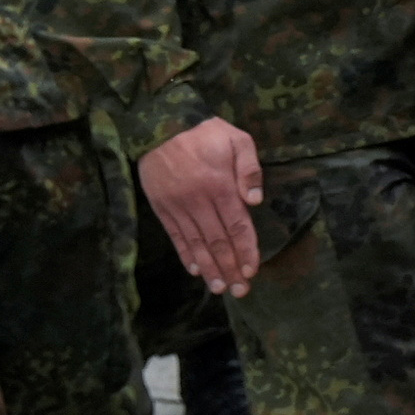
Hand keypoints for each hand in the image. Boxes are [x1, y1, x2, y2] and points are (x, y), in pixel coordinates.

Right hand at [136, 116, 267, 294]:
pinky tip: (195, 270)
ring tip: (219, 288)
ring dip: (209, 268)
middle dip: (230, 268)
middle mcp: (198, 201)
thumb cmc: (205, 132)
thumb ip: (249, 169)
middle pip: (218, 241)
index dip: (246, 250)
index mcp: (220, 186)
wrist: (159, 124)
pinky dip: (186, 254)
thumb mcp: (237, 139)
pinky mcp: (161, 208)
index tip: (252, 270)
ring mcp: (177, 206)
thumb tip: (255, 202)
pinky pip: (175, 236)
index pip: (237, 226)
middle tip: (240, 291)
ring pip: (196, 243)